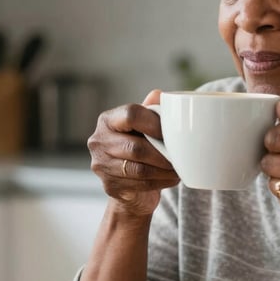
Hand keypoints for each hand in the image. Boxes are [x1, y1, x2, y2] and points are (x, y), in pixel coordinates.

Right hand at [87, 89, 178, 215]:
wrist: (127, 183)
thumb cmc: (138, 147)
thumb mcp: (143, 126)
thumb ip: (150, 111)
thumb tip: (158, 94)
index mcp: (107, 120)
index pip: (131, 114)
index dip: (155, 123)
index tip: (172, 132)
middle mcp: (98, 141)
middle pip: (136, 147)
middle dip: (163, 153)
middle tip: (181, 156)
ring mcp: (101, 166)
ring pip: (140, 169)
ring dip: (164, 170)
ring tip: (179, 168)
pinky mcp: (110, 186)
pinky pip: (141, 185)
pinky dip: (161, 182)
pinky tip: (172, 178)